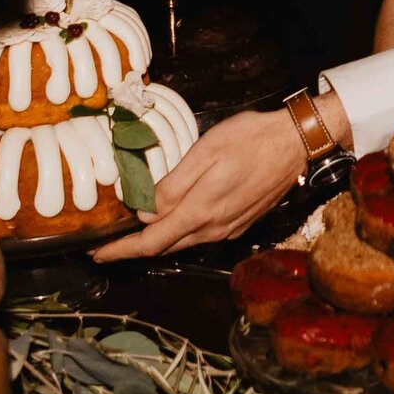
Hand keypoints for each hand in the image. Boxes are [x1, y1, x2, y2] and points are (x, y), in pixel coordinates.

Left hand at [92, 108, 305, 260]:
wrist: (295, 142)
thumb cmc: (250, 139)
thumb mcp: (204, 153)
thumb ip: (173, 186)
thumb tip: (145, 212)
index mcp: (200, 211)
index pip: (151, 242)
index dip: (121, 251)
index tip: (97, 254)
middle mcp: (214, 228)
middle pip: (165, 247)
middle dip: (134, 248)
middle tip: (108, 244)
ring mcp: (229, 228)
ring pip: (184, 242)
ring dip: (158, 240)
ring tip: (136, 231)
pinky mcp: (241, 223)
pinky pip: (202, 235)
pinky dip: (181, 232)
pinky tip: (175, 219)